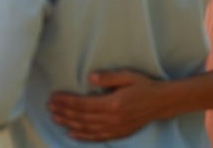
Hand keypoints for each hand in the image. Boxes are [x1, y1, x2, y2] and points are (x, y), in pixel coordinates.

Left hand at [47, 70, 164, 141]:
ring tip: (55, 118)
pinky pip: (98, 137)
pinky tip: (71, 134)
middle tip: (49, 107)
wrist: (162, 102)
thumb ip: (108, 77)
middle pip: (82, 117)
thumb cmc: (144, 86)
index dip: (66, 101)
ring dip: (69, 124)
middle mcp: (113, 119)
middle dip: (64, 112)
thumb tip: (90, 78)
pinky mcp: (119, 133)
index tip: (53, 97)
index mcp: (113, 103)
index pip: (83, 104)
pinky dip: (83, 137)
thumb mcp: (128, 76)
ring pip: (87, 128)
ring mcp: (116, 128)